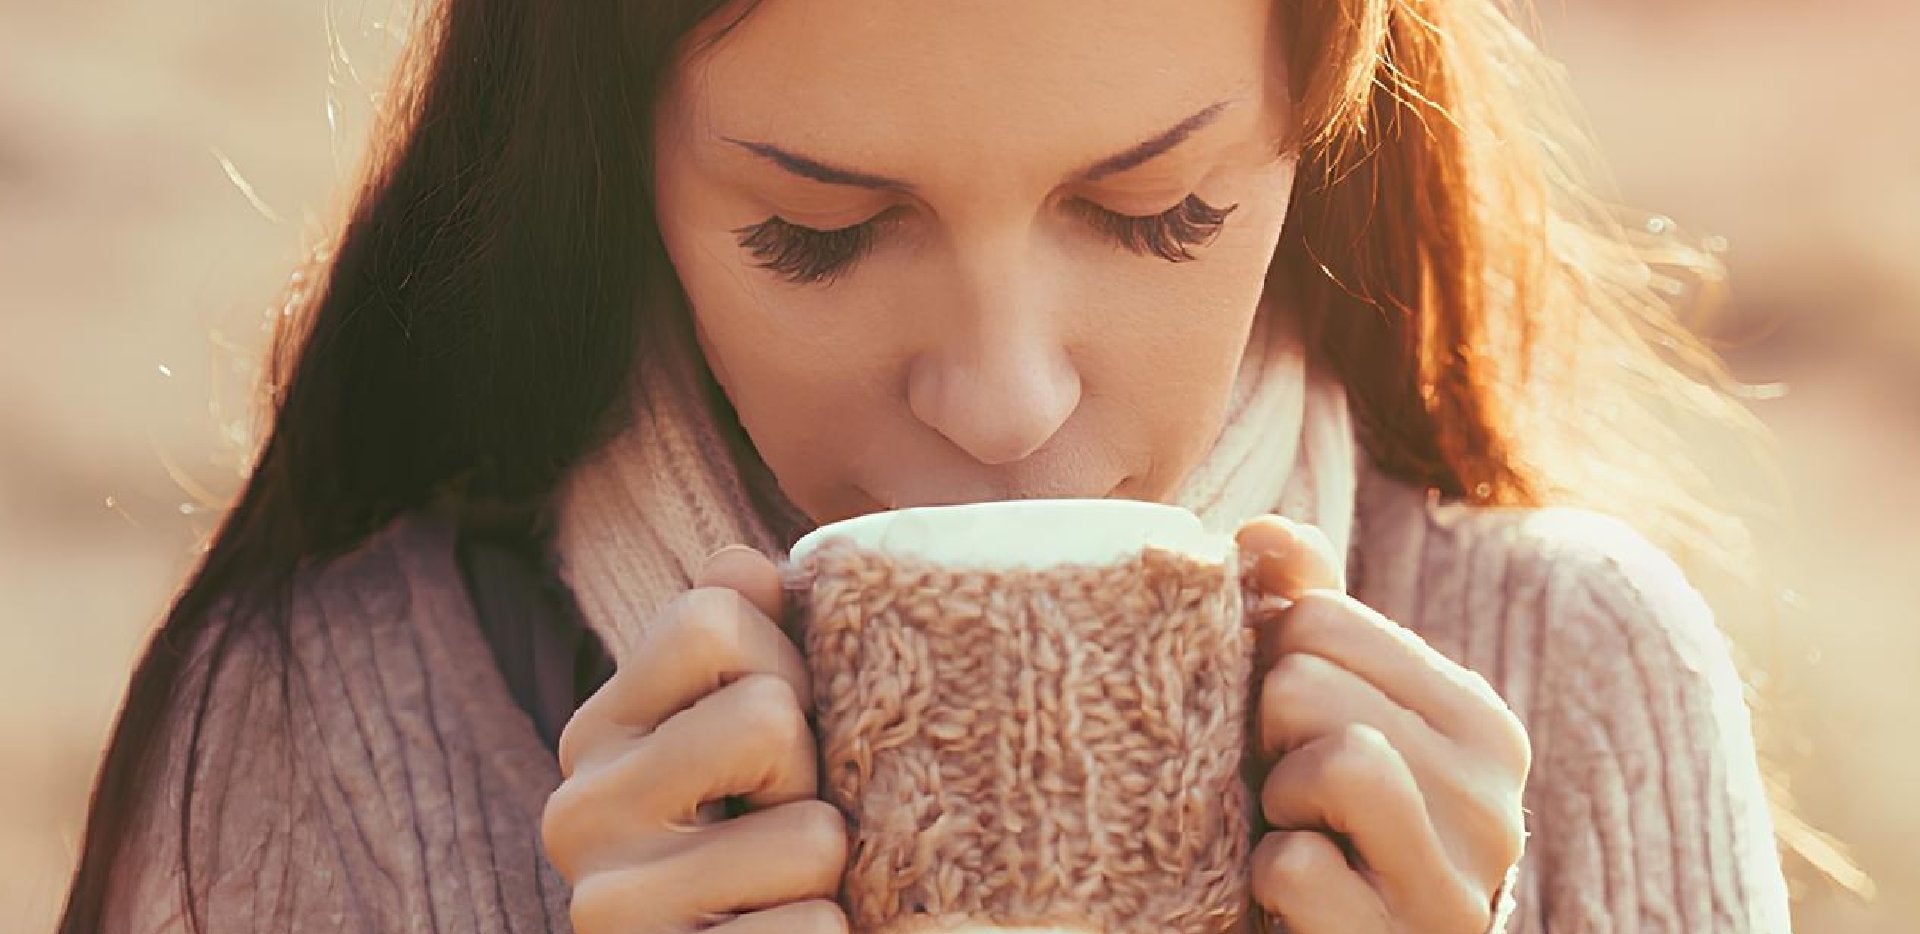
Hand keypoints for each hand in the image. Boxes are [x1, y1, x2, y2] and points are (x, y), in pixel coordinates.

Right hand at [541, 545, 850, 933]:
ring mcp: (611, 909)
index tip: (782, 730)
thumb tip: (742, 561)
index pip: (710, 617)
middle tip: (785, 820)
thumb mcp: (746, 739)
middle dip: (815, 772)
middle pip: (769, 716)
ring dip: (831, 872)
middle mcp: (578, 813)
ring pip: (813, 834)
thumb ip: (745, 645)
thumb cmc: (757, 851)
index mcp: (596, 733)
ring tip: (784, 894)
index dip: (786, 661)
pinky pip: (815, 933)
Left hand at [1234, 516, 1530, 932]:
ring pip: (1333, 761)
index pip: (1319, 616)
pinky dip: (1266, 878)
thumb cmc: (1322, 827)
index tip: (1284, 731)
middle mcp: (1492, 796)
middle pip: (1308, 681)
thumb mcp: (1320, 716)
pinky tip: (1297, 897)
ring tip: (1296, 832)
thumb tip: (1262, 531)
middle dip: (1266, 734)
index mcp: (1476, 719)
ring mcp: (1458, 880)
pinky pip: (1296, 866)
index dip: (1268, 668)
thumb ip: (1302, 612)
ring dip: (1276, 799)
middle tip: (1285, 790)